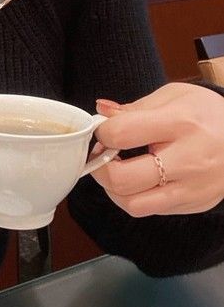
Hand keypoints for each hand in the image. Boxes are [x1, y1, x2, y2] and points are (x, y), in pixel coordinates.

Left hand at [89, 82, 223, 216]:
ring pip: (134, 204)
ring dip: (114, 189)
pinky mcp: (195, 204)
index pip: (121, 135)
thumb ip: (134, 108)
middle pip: (122, 179)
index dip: (101, 133)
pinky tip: (138, 179)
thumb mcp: (173, 96)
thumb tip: (101, 112)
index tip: (103, 131)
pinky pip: (152, 210)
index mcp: (180, 124)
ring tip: (117, 170)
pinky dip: (135, 197)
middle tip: (102, 155)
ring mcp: (194, 187)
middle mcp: (189, 160)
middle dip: (99, 167)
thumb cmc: (206, 112)